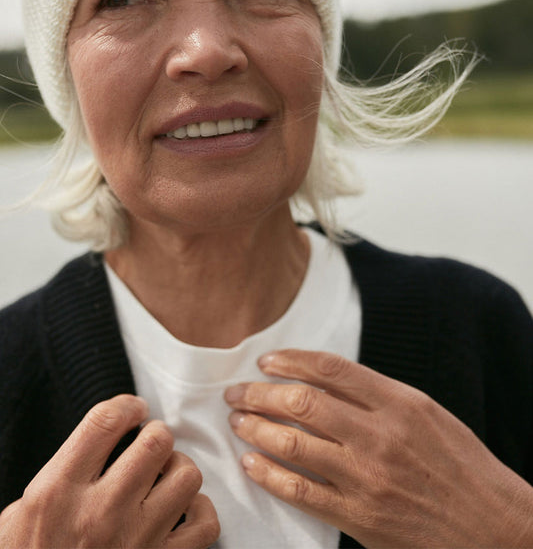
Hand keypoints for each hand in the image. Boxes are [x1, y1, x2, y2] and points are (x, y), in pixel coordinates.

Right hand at [0, 394, 218, 548]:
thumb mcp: (21, 514)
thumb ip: (63, 471)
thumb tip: (103, 436)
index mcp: (59, 492)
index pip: (106, 421)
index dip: (127, 405)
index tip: (133, 409)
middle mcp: (100, 512)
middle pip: (156, 442)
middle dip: (156, 434)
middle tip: (149, 443)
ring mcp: (136, 540)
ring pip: (187, 475)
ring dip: (179, 468)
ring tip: (164, 475)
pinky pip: (205, 524)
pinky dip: (200, 511)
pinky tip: (182, 509)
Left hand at [225, 349, 532, 548]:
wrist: (491, 525)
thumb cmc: (459, 463)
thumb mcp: (426, 412)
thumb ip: (377, 394)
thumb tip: (323, 378)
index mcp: (399, 403)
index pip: (331, 369)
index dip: (291, 360)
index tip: (266, 361)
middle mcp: (380, 436)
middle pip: (303, 403)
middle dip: (260, 393)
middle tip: (237, 392)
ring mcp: (368, 478)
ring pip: (294, 445)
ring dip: (257, 430)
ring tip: (238, 422)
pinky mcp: (359, 516)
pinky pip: (301, 492)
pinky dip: (270, 475)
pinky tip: (251, 464)